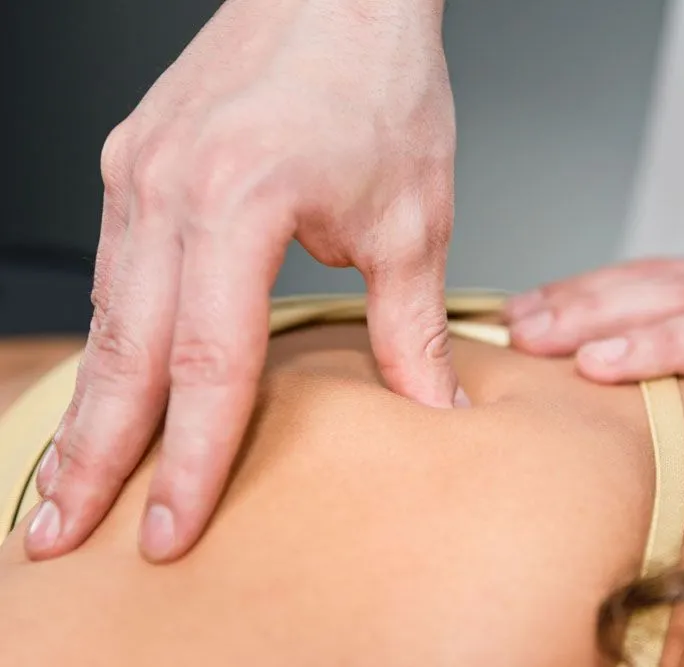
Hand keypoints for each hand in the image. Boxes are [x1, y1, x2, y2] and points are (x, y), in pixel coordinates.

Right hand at [27, 0, 459, 562]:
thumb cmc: (377, 82)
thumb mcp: (412, 218)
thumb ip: (411, 326)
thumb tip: (436, 405)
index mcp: (239, 200)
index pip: (210, 363)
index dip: (194, 458)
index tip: (175, 526)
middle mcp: (168, 188)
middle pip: (127, 352)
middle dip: (94, 455)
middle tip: (64, 533)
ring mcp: (139, 172)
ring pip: (107, 315)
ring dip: (89, 404)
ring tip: (71, 478)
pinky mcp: (135, 162)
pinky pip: (115, 269)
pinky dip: (111, 337)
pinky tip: (111, 381)